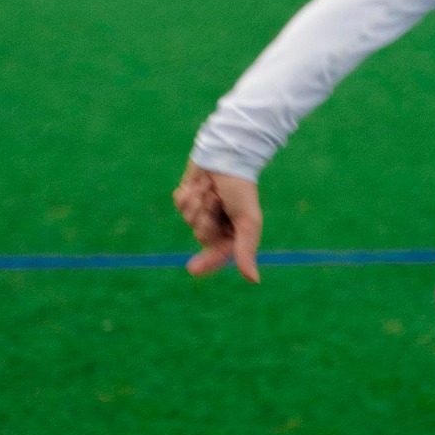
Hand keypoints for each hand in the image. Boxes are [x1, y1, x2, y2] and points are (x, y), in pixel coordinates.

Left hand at [172, 162, 262, 280]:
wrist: (226, 155)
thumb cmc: (241, 188)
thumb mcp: (248, 221)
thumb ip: (246, 250)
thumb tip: (254, 280)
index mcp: (233, 233)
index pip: (218, 255)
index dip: (206, 263)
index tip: (192, 269)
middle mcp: (216, 225)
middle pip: (200, 234)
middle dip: (206, 215)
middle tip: (217, 198)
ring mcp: (200, 211)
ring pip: (188, 218)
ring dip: (198, 200)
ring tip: (210, 187)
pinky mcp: (188, 197)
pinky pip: (180, 203)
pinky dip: (188, 192)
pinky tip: (199, 182)